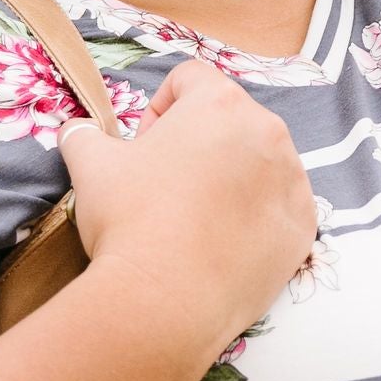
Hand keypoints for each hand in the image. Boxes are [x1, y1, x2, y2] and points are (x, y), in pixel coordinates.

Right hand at [62, 60, 317, 339]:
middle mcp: (268, 132)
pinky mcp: (303, 226)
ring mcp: (292, 181)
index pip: (190, 78)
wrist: (167, 302)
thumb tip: (77, 131)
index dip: (159, 107)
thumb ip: (83, 134)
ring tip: (193, 218)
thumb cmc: (130, 220)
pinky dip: (254, 216)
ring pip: (259, 162)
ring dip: (229, 178)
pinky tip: (221, 243)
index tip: (143, 147)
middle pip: (229, 120)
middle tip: (165, 185)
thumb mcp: (91, 166)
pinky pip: (280, 206)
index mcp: (220, 103)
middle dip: (197, 144)